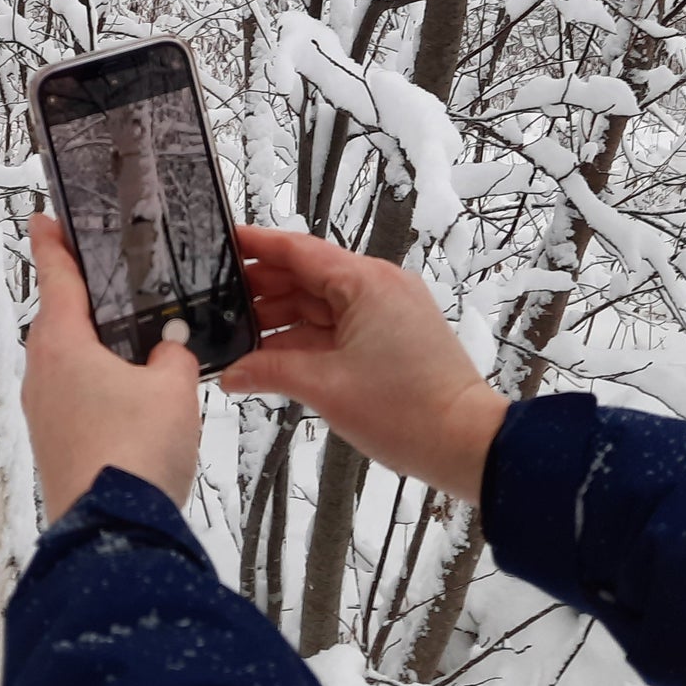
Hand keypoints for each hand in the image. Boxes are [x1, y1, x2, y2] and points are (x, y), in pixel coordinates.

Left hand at [23, 213, 201, 520]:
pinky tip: (129, 389)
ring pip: (68, 359)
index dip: (52, 243)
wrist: (114, 534)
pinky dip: (97, 380)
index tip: (44, 218)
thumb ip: (174, 354)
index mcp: (62, 343)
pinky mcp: (55, 443)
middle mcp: (42, 371)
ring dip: (93, 343)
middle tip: (109, 274)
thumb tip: (170, 347)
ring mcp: (43, 411)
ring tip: (133, 334)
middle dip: (83, 297)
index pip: (57, 276)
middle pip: (60, 319)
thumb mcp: (173, 388)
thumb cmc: (137, 449)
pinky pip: (74, 394)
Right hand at [219, 226, 507, 502]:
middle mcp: (379, 286)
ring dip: (283, 318)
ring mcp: (389, 310)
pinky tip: (275, 353)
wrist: (468, 446)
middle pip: (307, 275)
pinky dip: (307, 336)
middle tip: (217, 301)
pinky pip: (339, 324)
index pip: (297, 250)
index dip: (256, 244)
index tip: (223, 239)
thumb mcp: (325, 387)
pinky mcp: (394, 333)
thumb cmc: (410, 412)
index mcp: (365, 282)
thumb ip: (269, 372)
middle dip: (262, 289)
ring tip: (239, 333)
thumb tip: (231, 372)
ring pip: (321, 303)